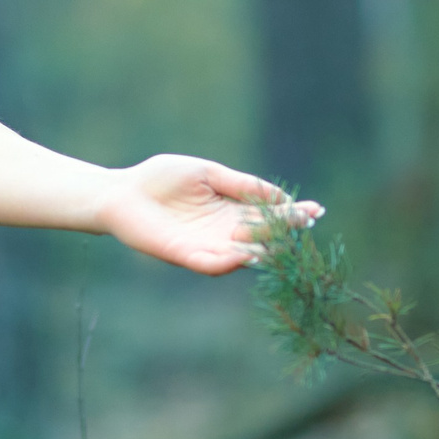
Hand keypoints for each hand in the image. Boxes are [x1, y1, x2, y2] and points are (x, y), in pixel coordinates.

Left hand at [92, 154, 320, 276]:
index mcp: (232, 210)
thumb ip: (242, 184)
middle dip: (285, 230)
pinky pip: (212, 264)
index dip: (293, 213)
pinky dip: (229, 261)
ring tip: (282, 239)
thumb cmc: (161, 179)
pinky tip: (245, 255)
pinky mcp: (185, 256)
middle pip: (263, 235)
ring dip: (262, 246)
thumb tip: (283, 197)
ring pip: (243, 253)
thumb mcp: (208, 174)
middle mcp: (225, 232)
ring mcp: (207, 246)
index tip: (316, 209)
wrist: (122, 192)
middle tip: (304, 222)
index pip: (270, 214)